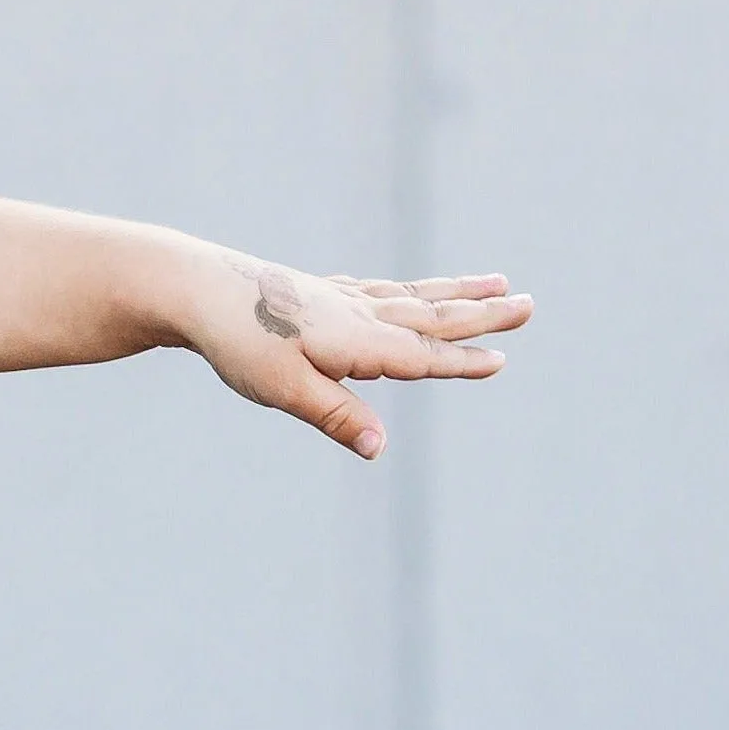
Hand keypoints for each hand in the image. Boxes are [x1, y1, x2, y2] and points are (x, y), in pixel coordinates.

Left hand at [186, 250, 531, 458]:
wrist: (199, 291)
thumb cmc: (240, 344)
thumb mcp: (286, 391)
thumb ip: (337, 417)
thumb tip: (381, 449)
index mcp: (357, 341)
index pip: (421, 355)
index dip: (461, 361)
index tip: (502, 360)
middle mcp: (358, 313)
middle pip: (432, 314)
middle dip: (482, 314)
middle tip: (529, 304)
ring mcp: (341, 298)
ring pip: (413, 295)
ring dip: (458, 291)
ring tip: (498, 281)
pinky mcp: (321, 292)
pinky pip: (381, 288)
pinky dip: (410, 288)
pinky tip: (413, 290)